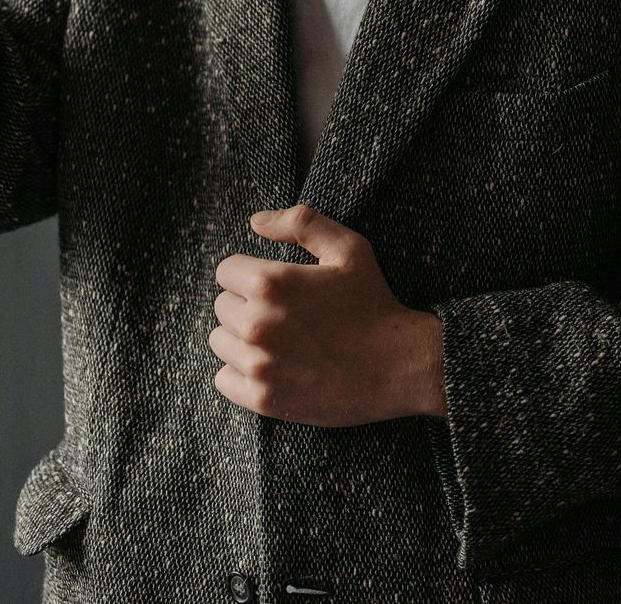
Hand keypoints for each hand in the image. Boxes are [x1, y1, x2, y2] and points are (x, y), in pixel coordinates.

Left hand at [211, 204, 446, 426]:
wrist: (400, 366)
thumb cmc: (374, 303)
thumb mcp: (348, 248)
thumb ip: (301, 222)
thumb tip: (256, 222)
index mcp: (270, 283)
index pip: (226, 271)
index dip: (250, 273)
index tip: (276, 285)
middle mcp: (257, 324)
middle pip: (221, 306)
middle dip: (246, 304)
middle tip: (284, 314)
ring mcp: (259, 365)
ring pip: (220, 342)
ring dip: (241, 339)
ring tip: (279, 340)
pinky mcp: (263, 399)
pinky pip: (223, 380)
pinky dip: (241, 373)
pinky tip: (272, 366)